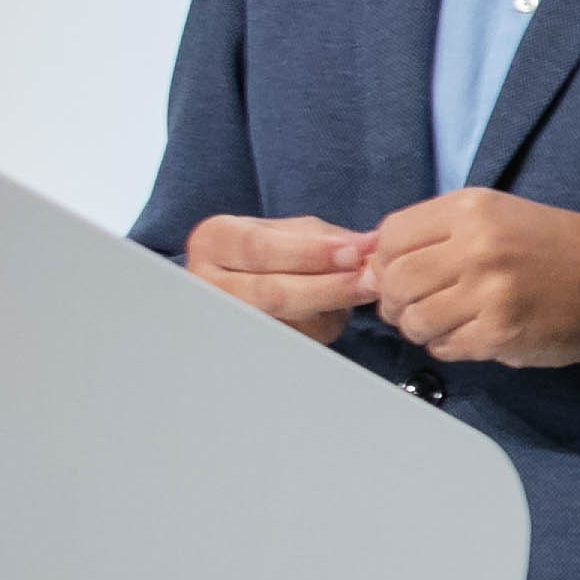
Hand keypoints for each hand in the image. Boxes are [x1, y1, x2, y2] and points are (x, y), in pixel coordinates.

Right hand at [184, 212, 373, 336]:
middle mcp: (209, 284)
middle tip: (370, 281)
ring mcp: (225, 321)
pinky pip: (296, 342)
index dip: (310, 253)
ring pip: (287, 324)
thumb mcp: (290, 231)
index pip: (260, 248)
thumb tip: (368, 248)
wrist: (243, 279)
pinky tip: (337, 310)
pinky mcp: (248, 347)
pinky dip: (325, 324)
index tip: (354, 253)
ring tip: (364, 290)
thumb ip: (326, 238)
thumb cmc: (272, 250)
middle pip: (271, 294)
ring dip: (333, 309)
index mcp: (214, 240)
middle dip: (328, 288)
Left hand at [362, 188, 579, 365]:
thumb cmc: (558, 246)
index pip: (391, 236)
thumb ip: (439, 231)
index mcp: (472, 210)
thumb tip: (376, 263)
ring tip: (443, 322)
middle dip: (396, 299)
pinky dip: (446, 345)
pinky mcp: (501, 334)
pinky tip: (468, 334)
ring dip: (419, 327)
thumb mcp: (498, 214)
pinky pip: (445, 346)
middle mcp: (476, 248)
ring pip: (414, 319)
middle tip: (415, 304)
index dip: (384, 260)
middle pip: (394, 281)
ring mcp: (488, 294)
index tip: (399, 272)